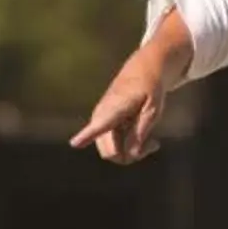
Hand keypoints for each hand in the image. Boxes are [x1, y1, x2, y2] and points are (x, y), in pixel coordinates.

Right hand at [72, 44, 173, 163]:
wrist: (142, 72)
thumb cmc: (149, 89)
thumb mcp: (153, 109)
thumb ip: (140, 131)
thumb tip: (130, 154)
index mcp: (113, 109)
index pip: (98, 125)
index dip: (86, 135)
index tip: (74, 143)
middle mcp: (100, 118)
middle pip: (110, 153)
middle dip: (130, 156)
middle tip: (152, 143)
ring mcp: (100, 124)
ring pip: (112, 153)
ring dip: (131, 153)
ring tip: (152, 142)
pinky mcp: (103, 127)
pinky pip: (114, 148)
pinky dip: (129, 148)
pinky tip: (146, 140)